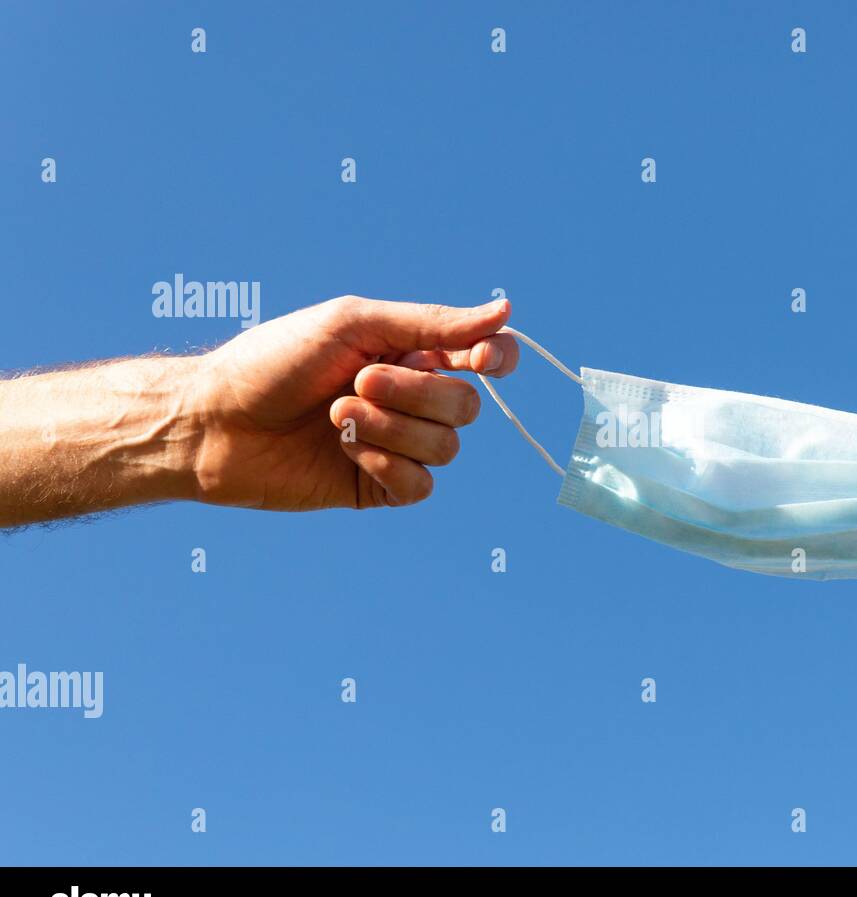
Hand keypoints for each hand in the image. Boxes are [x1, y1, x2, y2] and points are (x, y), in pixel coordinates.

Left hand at [190, 295, 518, 509]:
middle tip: (356, 381)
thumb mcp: (353, 324)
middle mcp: (411, 399)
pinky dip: (386, 465)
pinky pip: (420, 485)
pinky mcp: (378, 487)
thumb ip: (432, 323)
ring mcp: (396, 445)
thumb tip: (505, 311)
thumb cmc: (273, 360)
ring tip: (336, 415)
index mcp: (411, 352)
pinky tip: (345, 452)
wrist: (212, 421)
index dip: (497, 359)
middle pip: (466, 405)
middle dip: (415, 393)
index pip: (485, 357)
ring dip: (391, 429)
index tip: (482, 361)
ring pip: (446, 446)